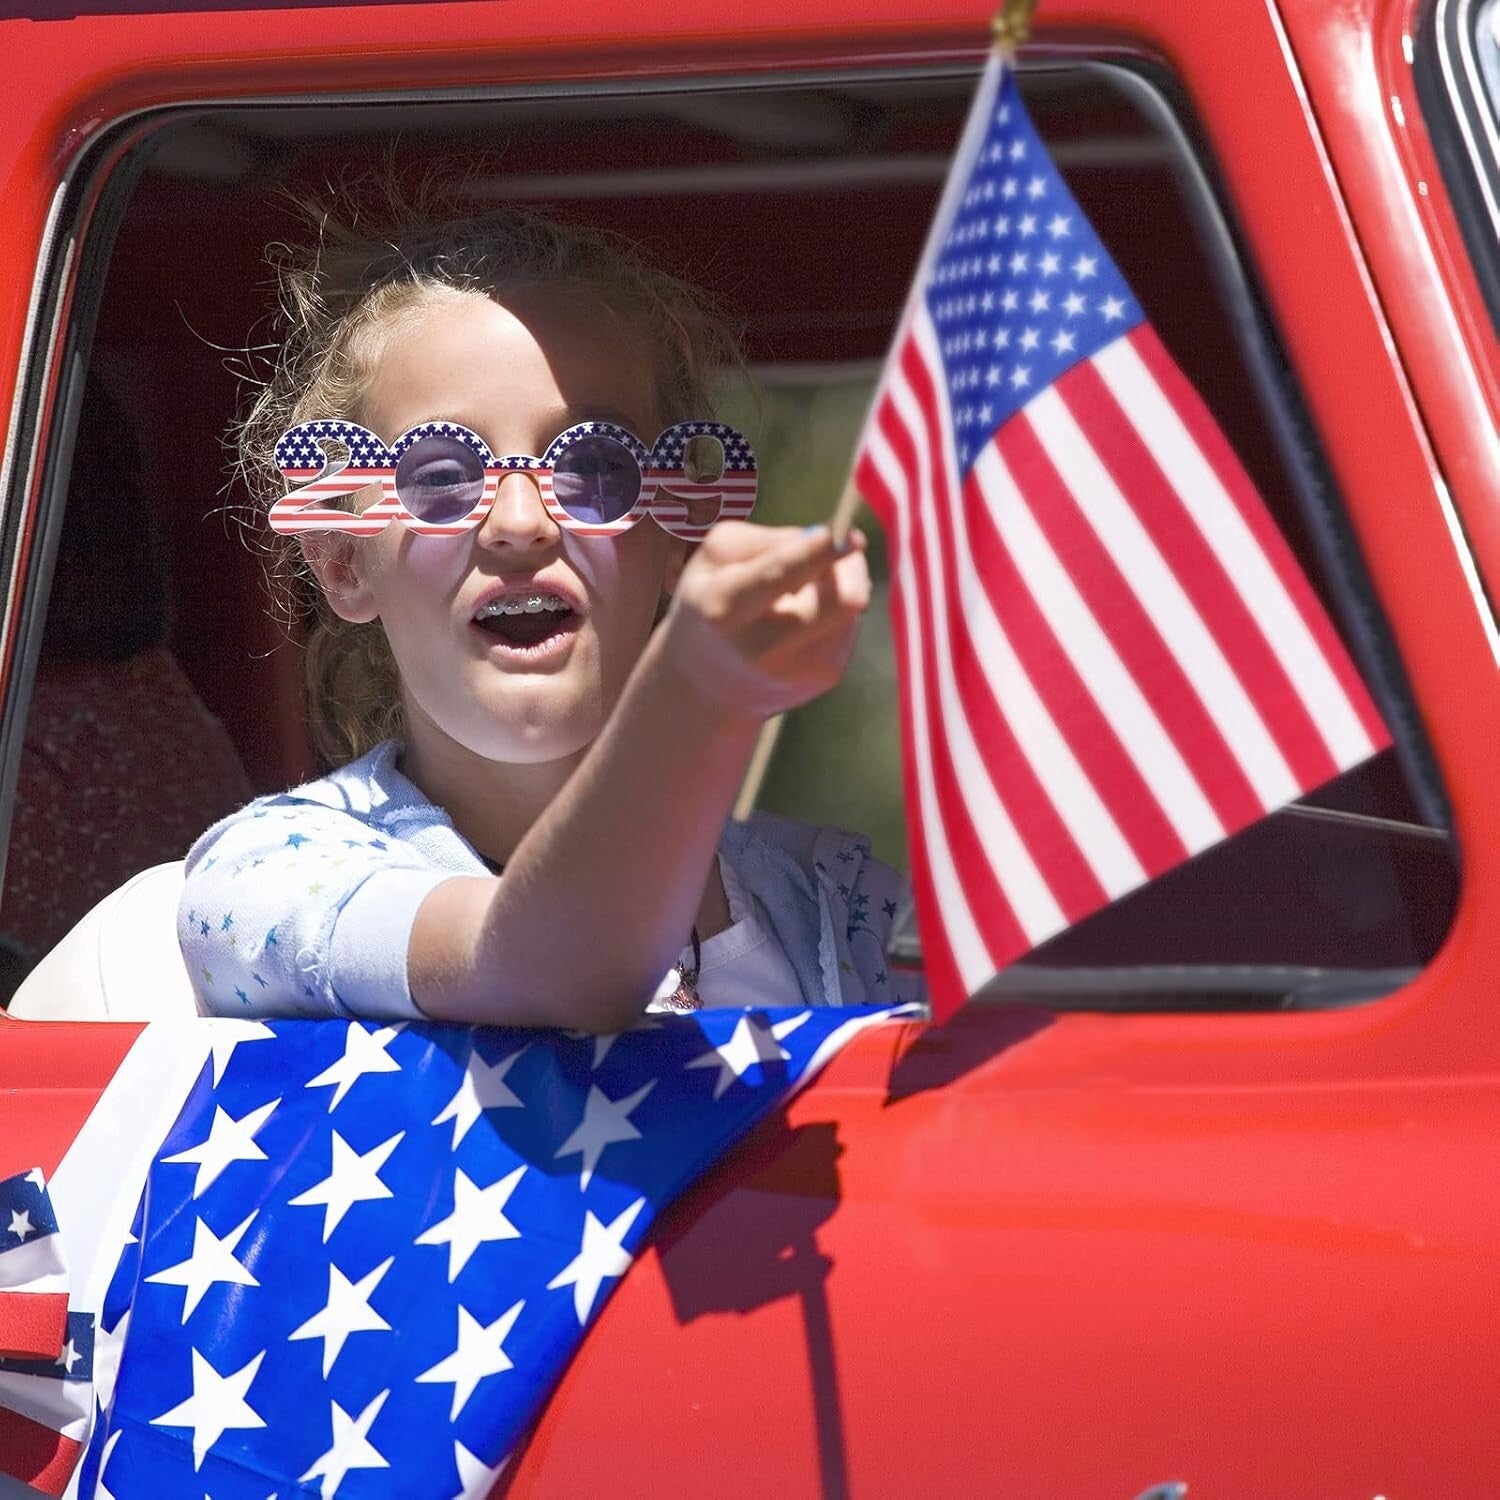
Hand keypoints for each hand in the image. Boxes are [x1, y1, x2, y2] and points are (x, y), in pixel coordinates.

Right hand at [656, 521, 872, 720]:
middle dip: (849, 564)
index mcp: (725, 608)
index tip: (852, 536)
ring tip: (797, 594)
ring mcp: (799, 669)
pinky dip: (835, 608)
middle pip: (844, 598)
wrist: (706, 680)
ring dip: (835, 584)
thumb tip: (833, 540)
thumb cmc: (713, 598)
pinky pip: (850, 622)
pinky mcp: (825, 675)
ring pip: (851, 603)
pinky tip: (803, 619)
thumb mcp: (718, 556)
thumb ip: (767, 539)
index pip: (779, 575)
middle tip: (839, 546)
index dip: (818, 553)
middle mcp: (763, 647)